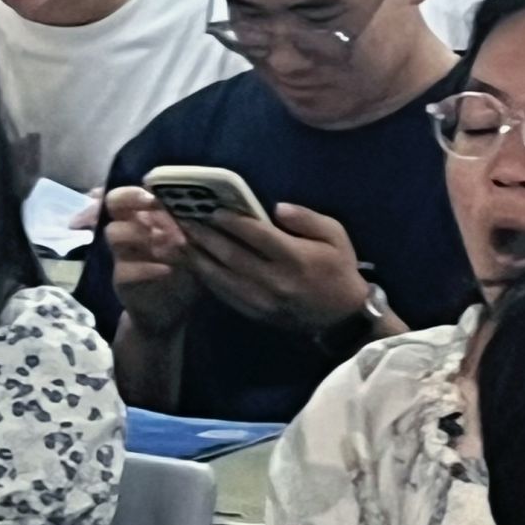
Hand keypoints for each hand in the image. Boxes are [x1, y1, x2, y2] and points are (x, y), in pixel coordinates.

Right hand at [100, 186, 197, 338]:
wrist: (174, 311)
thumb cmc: (186, 268)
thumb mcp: (193, 243)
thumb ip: (194, 223)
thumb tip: (210, 201)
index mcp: (145, 216)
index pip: (128, 192)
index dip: (136, 188)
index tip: (152, 189)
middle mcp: (129, 230)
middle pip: (113, 203)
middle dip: (132, 199)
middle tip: (155, 203)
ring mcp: (121, 255)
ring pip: (115, 233)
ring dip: (144, 232)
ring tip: (174, 239)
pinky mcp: (121, 281)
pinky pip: (125, 269)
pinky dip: (148, 267)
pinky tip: (168, 269)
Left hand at [180, 201, 371, 335]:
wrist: (342, 316)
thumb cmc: (338, 268)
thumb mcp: (335, 234)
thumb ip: (306, 218)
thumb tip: (276, 208)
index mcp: (294, 258)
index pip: (256, 236)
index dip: (232, 222)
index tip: (212, 208)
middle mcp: (274, 281)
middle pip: (232, 257)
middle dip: (206, 237)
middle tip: (185, 221)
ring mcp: (262, 301)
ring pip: (223, 279)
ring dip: (200, 259)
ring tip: (182, 242)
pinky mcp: (256, 314)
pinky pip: (226, 296)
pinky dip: (208, 280)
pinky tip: (197, 266)